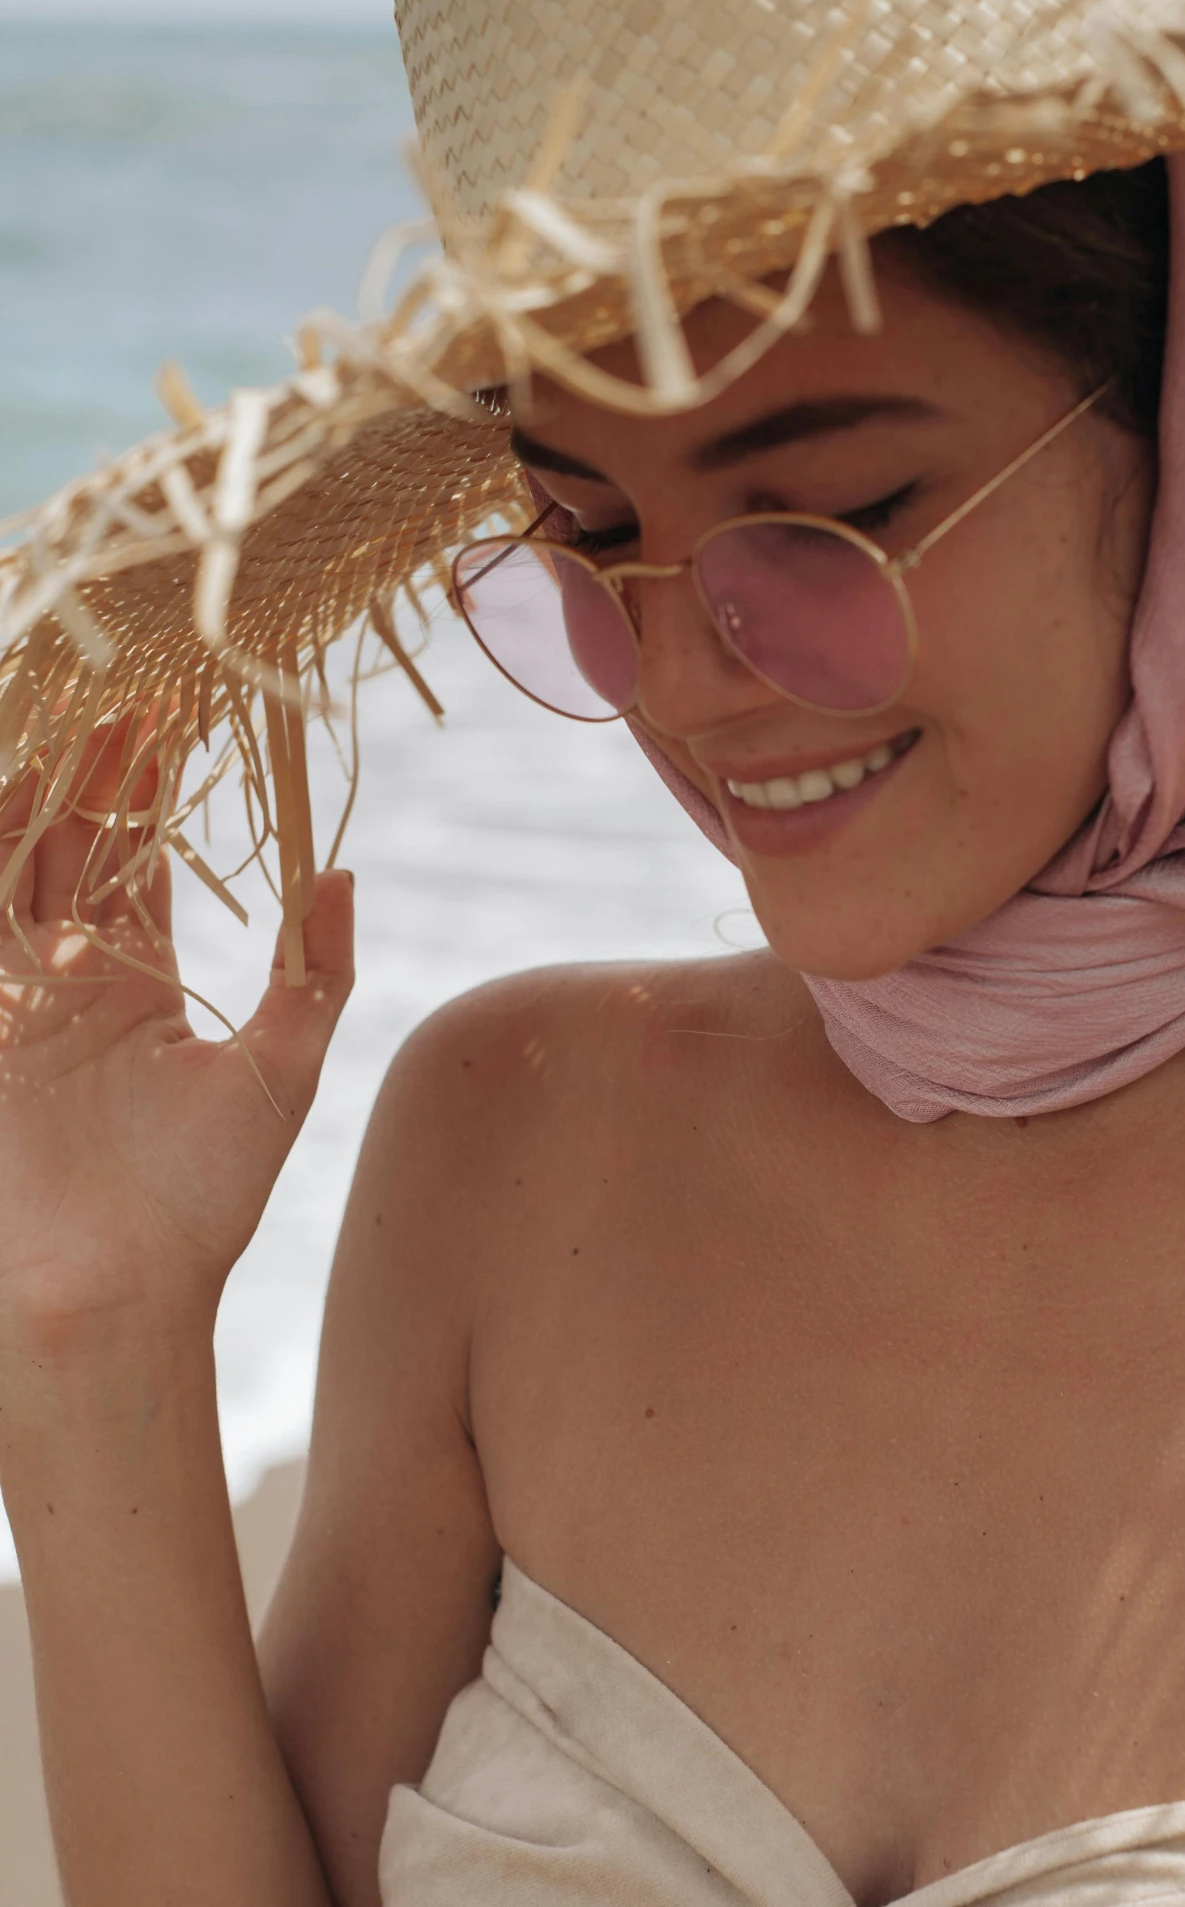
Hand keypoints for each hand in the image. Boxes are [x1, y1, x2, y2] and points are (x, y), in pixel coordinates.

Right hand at [0, 725, 353, 1351]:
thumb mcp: (281, 1069)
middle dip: (89, 781)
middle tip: (113, 701)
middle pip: (73, 856)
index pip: (142, 868)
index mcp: (144, 989)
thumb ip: (313, 970)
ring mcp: (16, 1005)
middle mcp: (74, 986)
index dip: (147, 795)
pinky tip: (2, 803)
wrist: (114, 1290)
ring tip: (56, 729)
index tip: (164, 720)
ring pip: (14, 879)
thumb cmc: (205, 1196)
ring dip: (31, 808)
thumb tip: (343, 871)